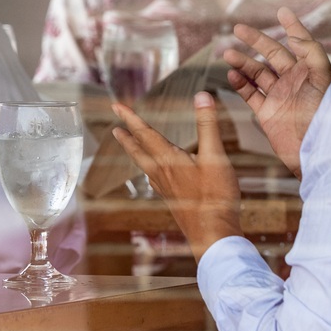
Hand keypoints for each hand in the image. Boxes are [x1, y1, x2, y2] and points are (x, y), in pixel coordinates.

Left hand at [111, 93, 242, 261]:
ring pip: (145, 166)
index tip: (116, 106)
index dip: (130, 117)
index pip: (145, 133)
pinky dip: (150, 170)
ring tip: (131, 147)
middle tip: (115, 128)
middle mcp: (162, 173)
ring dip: (136, 153)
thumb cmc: (215, 197)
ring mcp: (166, 189)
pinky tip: (155, 175)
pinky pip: (155, 180)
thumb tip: (202, 95)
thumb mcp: (215, 156)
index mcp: (168, 160)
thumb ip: (208, 124)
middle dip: (126, 137)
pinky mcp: (173, 200)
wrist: (213, 235)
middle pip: (138, 151)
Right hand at [223, 7, 330, 175]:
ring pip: (257, 73)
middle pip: (272, 54)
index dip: (292, 27)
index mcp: (310, 71)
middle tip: (238, 29)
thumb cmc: (326, 115)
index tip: (282, 12)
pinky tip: (232, 75)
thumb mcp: (322, 79)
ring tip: (228, 54)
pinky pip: (251, 94)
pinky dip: (240, 84)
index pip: (300, 42)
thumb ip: (310, 53)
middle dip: (255, 40)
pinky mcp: (268, 113)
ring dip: (243, 62)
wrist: (317, 152)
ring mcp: (280, 96)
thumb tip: (294, 35)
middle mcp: (295, 81)